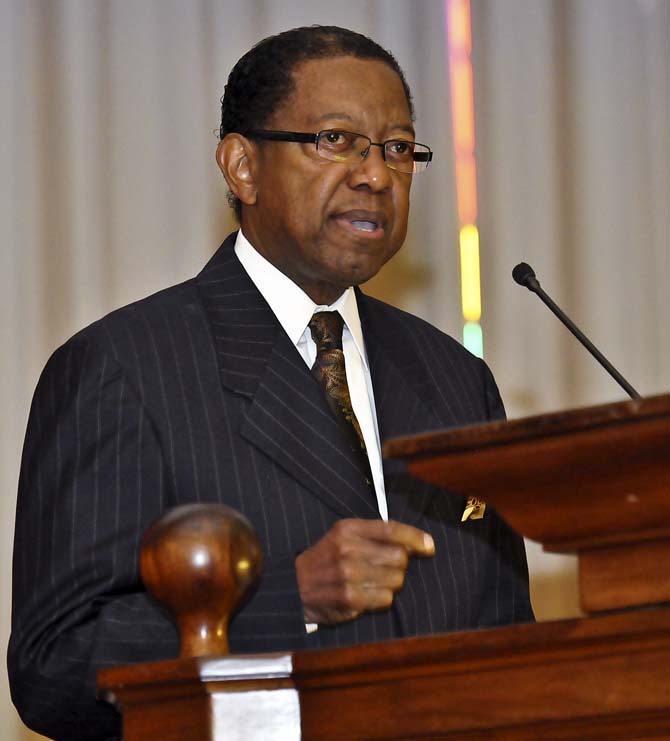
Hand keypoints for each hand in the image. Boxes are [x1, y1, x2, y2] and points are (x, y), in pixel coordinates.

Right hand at [295, 519, 434, 624]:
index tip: (430, 546)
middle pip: (400, 558)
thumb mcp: (342, 536)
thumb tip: (419, 542)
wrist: (293, 586)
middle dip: (399, 565)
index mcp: (347, 529)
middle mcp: (348, 549)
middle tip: (386, 568)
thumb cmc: (325, 559)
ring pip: (396, 580)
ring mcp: (348, 574)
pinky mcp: (349, 598)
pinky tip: (366, 595)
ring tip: (372, 582)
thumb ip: (374, 535)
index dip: (416, 538)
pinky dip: (381, 599)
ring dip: (390, 583)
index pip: (391, 529)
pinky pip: (386, 599)